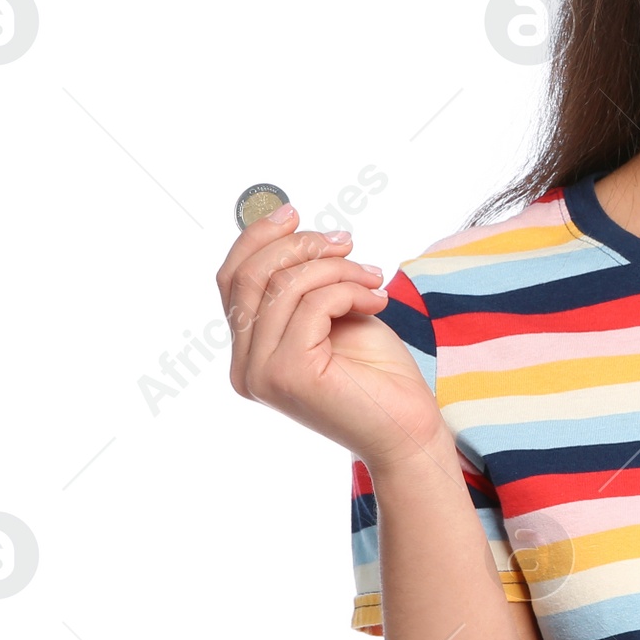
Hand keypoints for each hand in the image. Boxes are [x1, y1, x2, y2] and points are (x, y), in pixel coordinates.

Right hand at [216, 202, 444, 470]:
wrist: (408, 427)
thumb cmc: (376, 374)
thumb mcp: (333, 314)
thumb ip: (302, 285)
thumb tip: (288, 231)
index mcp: (248, 352)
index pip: (232, 281)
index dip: (257, 238)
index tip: (292, 213)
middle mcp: (246, 367)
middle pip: (251, 277)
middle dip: (301, 246)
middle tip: (346, 242)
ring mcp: (262, 373)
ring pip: (286, 286)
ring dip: (338, 269)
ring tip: (373, 277)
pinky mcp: (290, 374)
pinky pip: (313, 304)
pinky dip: (349, 290)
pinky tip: (376, 300)